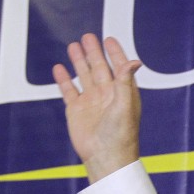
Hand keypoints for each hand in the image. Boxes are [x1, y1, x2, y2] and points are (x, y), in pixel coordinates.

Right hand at [53, 33, 142, 182]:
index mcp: (122, 93)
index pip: (118, 68)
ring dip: (79, 61)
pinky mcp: (76, 111)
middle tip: (88, 36)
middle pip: (99, 68)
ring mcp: (91, 102)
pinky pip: (68, 91)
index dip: (114, 53)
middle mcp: (107, 95)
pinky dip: (63, 79)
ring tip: (73, 45)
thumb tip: (135, 61)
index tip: (109, 39)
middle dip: (94, 52)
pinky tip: (58, 68)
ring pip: (84, 76)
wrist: (105, 157)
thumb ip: (126, 81)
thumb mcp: (125, 104)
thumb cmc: (120, 134)